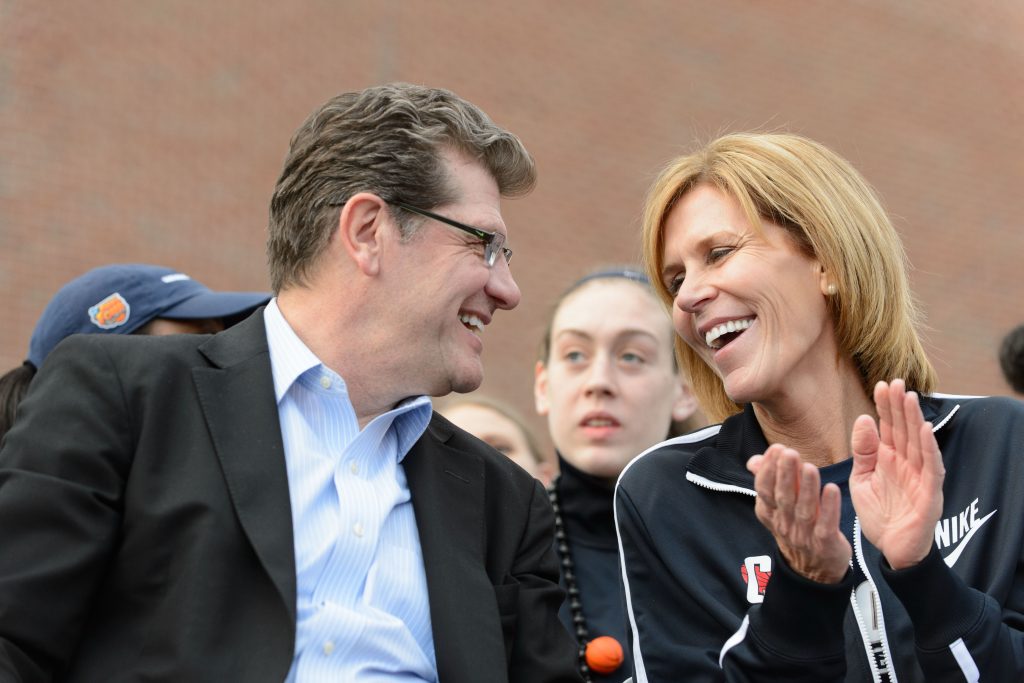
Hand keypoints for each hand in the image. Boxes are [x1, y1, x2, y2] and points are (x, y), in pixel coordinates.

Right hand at [748, 445, 851, 583]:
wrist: (813, 571)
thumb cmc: (796, 529)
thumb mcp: (777, 507)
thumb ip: (768, 481)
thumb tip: (753, 460)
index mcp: (770, 513)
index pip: (764, 490)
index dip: (768, 470)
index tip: (776, 449)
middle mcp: (784, 524)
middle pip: (783, 498)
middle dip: (785, 474)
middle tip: (789, 452)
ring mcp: (804, 535)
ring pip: (804, 510)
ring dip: (806, 488)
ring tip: (810, 467)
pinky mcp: (825, 544)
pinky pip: (826, 525)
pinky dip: (829, 508)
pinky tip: (832, 489)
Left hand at [849, 379, 944, 569]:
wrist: (891, 550)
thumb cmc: (879, 515)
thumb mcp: (862, 480)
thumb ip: (862, 452)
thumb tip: (863, 419)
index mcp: (889, 460)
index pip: (889, 428)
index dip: (886, 407)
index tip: (880, 384)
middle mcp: (907, 464)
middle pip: (904, 430)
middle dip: (900, 406)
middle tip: (895, 382)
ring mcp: (920, 478)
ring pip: (919, 443)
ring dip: (915, 420)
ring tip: (909, 398)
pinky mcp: (930, 494)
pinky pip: (931, 468)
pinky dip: (928, 449)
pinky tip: (923, 430)